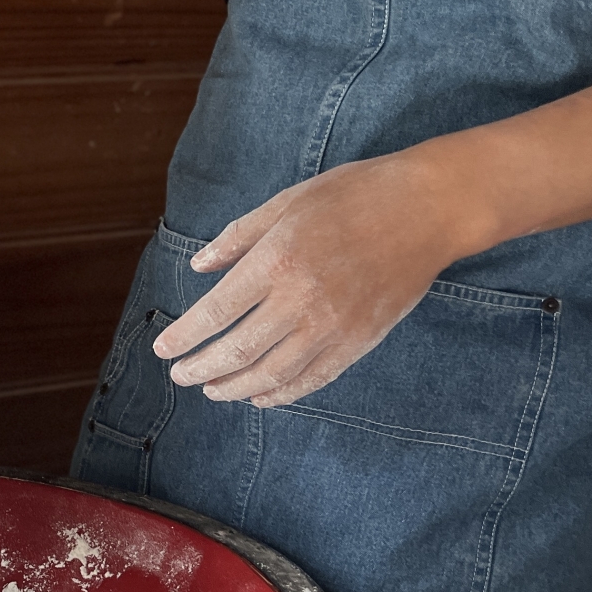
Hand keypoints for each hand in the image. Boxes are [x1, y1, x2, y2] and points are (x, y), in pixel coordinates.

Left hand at [152, 153, 465, 407]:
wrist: (428, 208)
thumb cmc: (355, 195)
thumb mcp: (287, 201)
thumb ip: (238, 238)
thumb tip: (197, 265)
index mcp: (276, 260)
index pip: (214, 313)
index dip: (183, 338)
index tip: (163, 350)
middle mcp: (300, 300)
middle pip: (236, 352)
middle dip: (200, 369)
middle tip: (180, 376)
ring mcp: (332, 326)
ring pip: (270, 375)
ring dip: (233, 388)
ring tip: (211, 389)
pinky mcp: (359, 342)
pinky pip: (311, 380)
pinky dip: (280, 395)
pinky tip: (259, 396)